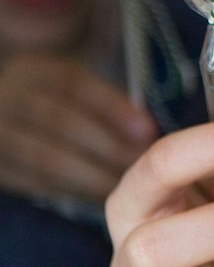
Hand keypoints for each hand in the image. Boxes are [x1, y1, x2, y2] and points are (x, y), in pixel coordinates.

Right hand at [0, 54, 155, 201]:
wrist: (14, 124)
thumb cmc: (61, 108)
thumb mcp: (76, 93)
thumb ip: (106, 105)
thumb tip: (146, 134)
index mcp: (33, 71)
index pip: (72, 82)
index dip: (112, 106)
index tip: (147, 130)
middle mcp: (6, 97)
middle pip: (56, 119)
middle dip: (105, 145)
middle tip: (140, 164)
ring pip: (41, 157)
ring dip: (89, 175)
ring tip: (123, 185)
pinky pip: (31, 181)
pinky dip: (68, 190)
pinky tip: (98, 195)